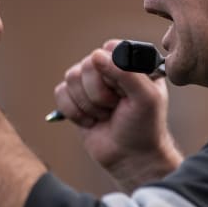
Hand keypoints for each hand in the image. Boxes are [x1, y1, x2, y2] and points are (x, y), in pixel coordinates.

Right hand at [55, 40, 181, 190]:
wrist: (131, 157)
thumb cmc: (145, 127)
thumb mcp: (146, 98)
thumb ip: (126, 72)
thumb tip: (96, 55)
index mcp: (130, 63)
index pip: (108, 49)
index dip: (112, 71)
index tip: (124, 92)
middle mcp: (109, 68)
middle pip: (87, 64)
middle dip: (100, 93)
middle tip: (115, 107)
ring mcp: (91, 83)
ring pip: (72, 77)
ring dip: (88, 104)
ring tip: (105, 115)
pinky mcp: (75, 98)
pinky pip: (60, 93)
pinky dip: (74, 112)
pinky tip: (91, 121)